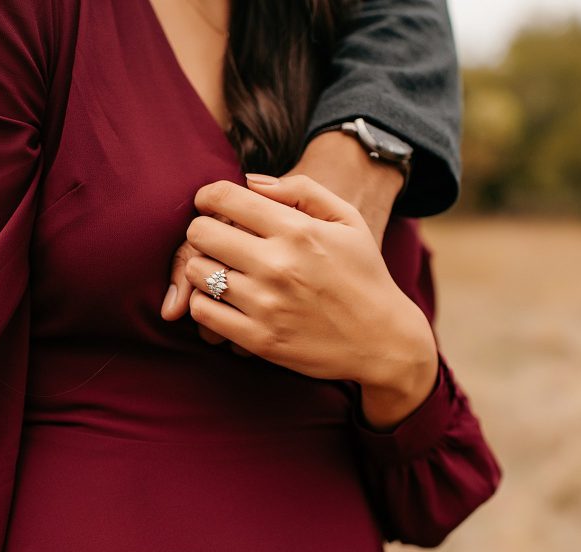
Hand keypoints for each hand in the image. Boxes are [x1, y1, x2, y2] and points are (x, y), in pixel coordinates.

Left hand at [161, 128, 403, 345]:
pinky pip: (203, 312)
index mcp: (298, 230)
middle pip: (200, 233)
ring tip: (220, 269)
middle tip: (215, 238)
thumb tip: (251, 181)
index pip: (225, 198)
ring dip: (202, 266)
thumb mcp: (347, 220)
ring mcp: (266, 304)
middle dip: (202, 230)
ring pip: (196, 271)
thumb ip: (301, 189)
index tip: (209, 203)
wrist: (384, 341)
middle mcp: (278, 265)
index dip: (208, 196)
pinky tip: (222, 298)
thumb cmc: (364, 274)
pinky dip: (204, 302)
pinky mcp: (259, 339)